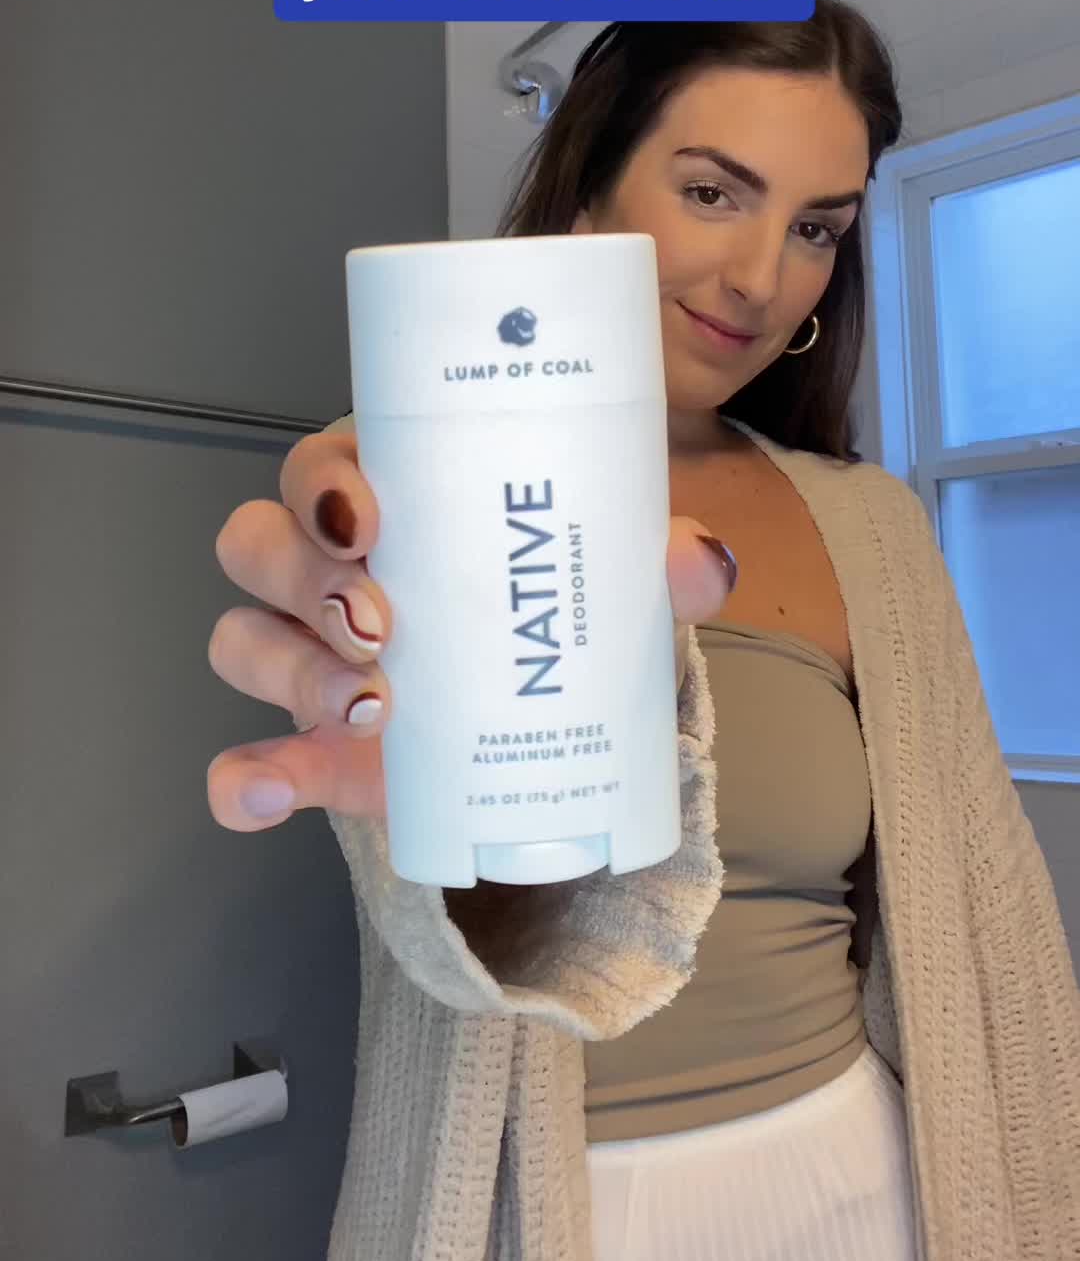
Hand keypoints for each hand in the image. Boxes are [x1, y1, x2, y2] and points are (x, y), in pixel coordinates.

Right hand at [207, 419, 736, 831]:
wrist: (557, 718)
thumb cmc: (560, 605)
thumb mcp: (612, 573)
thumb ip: (659, 561)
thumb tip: (704, 564)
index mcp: (385, 497)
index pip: (317, 467)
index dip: (322, 483)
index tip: (368, 517)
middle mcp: (326, 569)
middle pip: (260, 546)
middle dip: (306, 580)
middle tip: (382, 624)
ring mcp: (309, 659)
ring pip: (244, 640)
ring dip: (292, 671)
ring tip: (375, 707)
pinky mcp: (313, 748)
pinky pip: (244, 759)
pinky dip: (244, 778)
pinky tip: (265, 793)